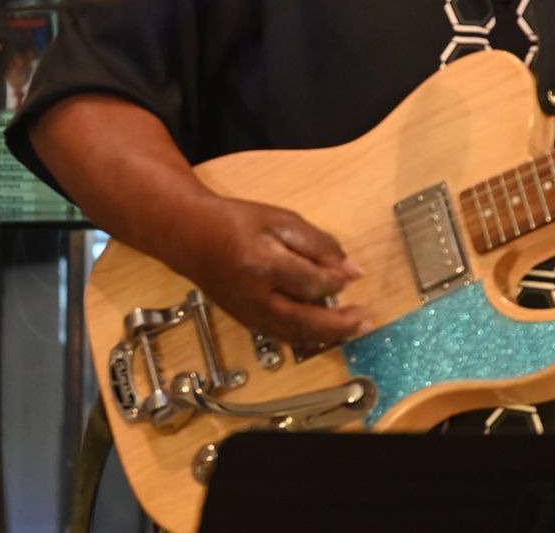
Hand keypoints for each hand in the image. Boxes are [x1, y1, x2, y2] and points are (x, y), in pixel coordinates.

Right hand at [171, 196, 368, 349]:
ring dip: (327, 335)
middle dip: (340, 324)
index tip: (353, 275)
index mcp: (264, 265)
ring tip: (352, 327)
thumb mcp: (279, 219)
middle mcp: (256, 296)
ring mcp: (249, 313)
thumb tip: (349, 268)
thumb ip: (317, 243)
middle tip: (364, 318)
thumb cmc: (234, 222)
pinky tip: (323, 329)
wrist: (190, 236)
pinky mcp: (246, 320)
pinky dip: (307, 335)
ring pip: (294, 334)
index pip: (312, 283)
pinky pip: (282, 335)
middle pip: (305, 320)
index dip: (337, 282)